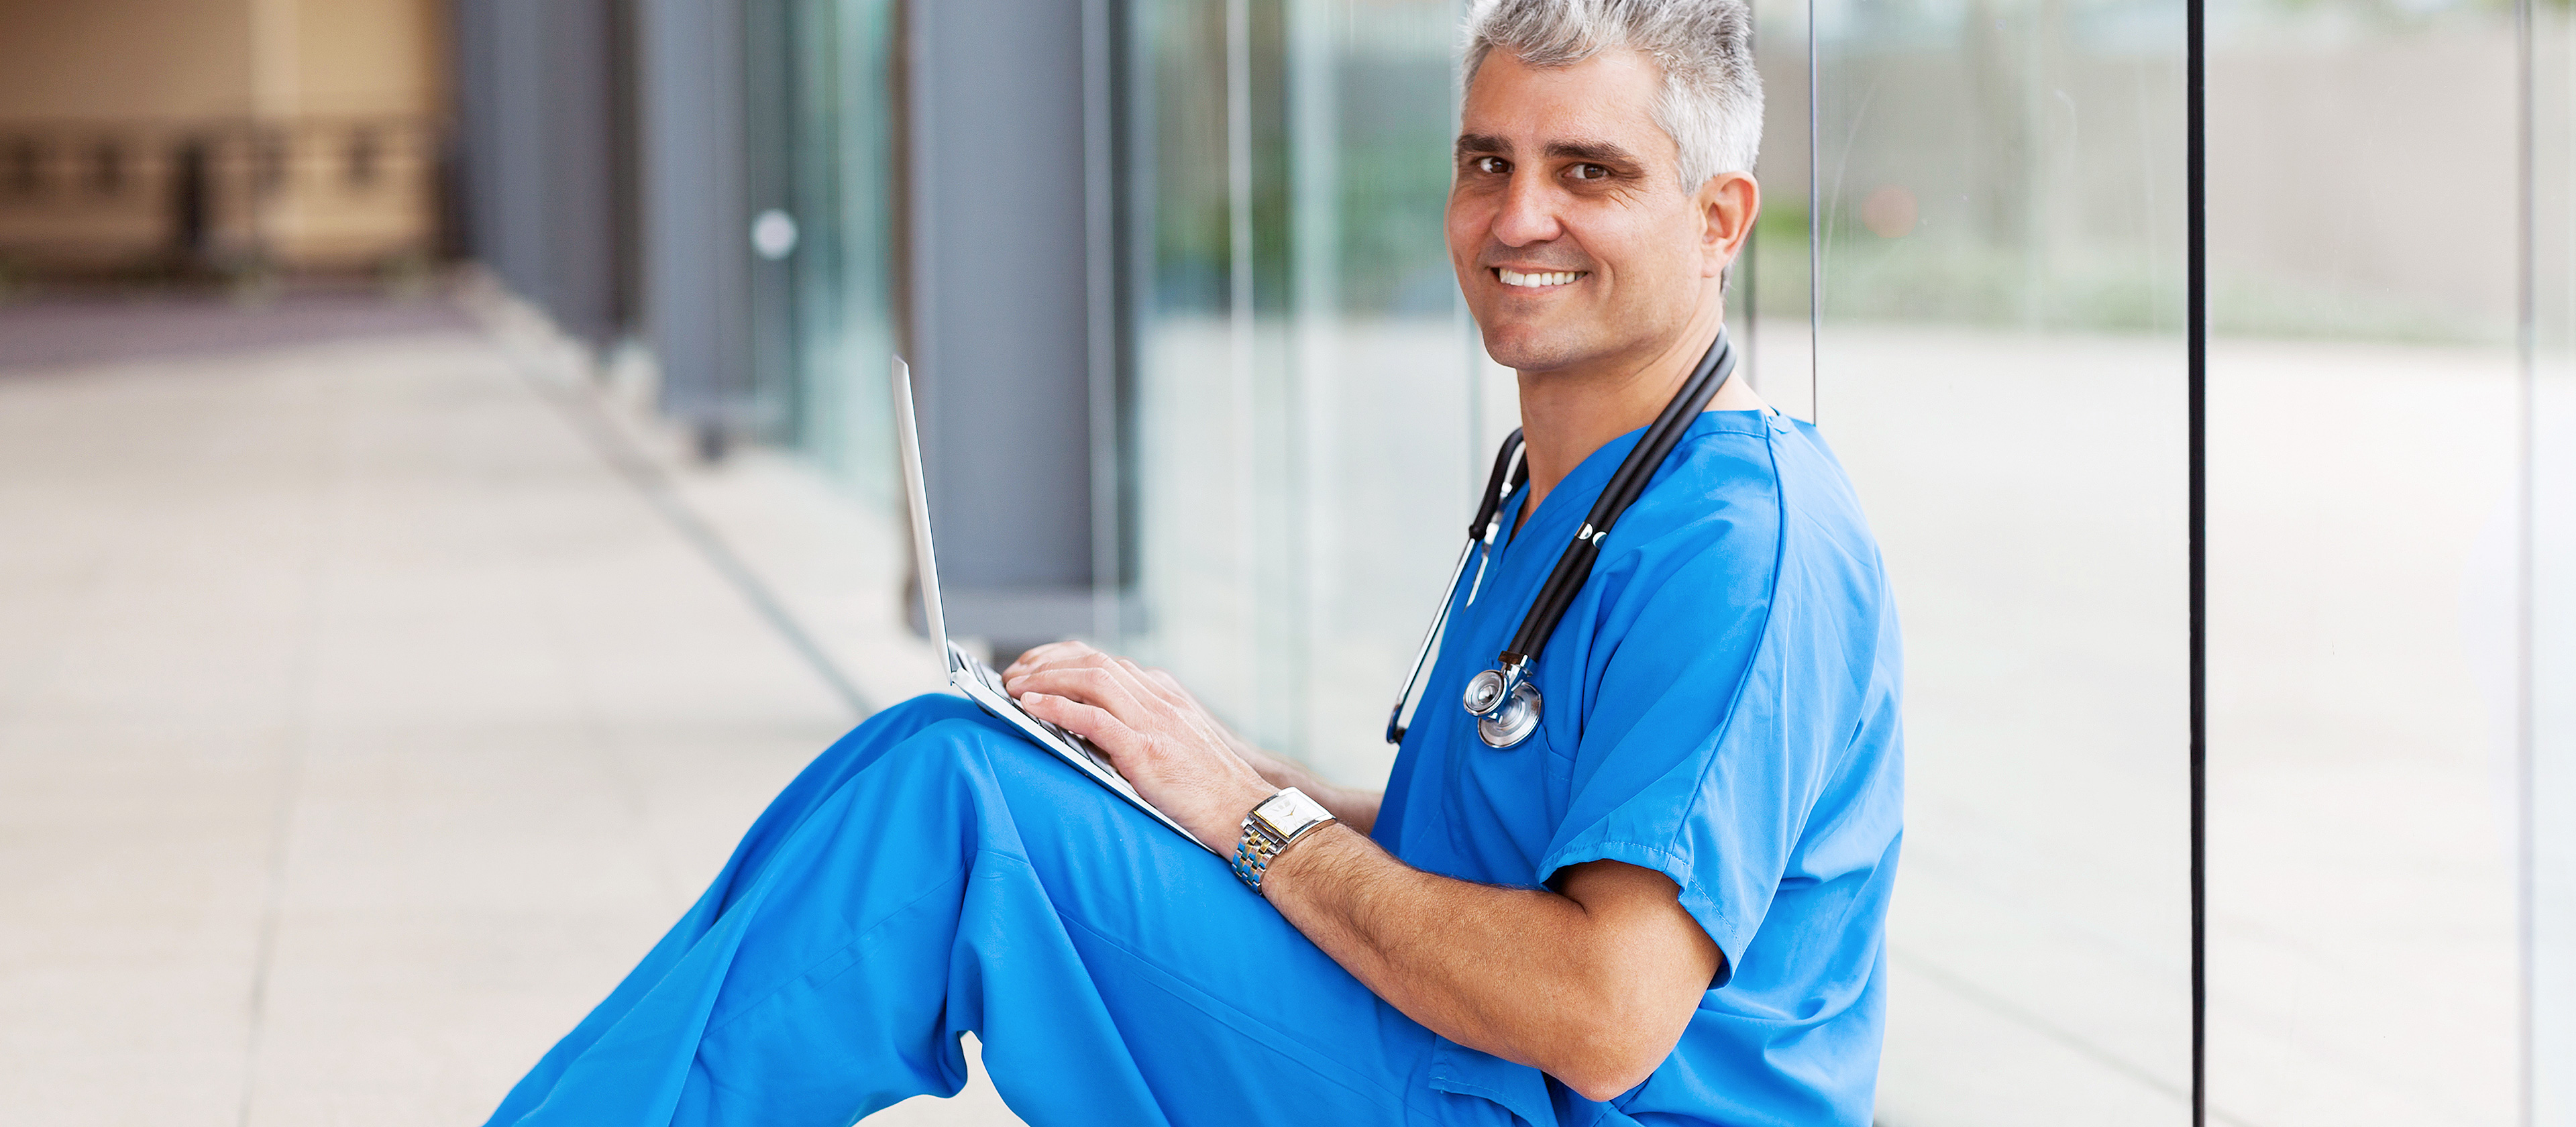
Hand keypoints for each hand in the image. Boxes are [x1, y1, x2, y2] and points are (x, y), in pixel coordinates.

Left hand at [1001, 641, 1275, 852]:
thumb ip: (1143, 728)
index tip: (1033, 668)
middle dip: (1046, 663)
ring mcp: (1155, 721)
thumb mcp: (1177, 745)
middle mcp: (1159, 699)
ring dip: (1045, 680)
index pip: (1105, 660)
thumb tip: (1090, 729)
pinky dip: (1057, 708)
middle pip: (1093, 661)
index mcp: (1166, 694)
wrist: (1246, 812)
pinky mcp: (1148, 750)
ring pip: (1092, 679)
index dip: (1063, 659)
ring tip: (1013, 689)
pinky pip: (1095, 718)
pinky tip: (1030, 708)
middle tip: (1012, 675)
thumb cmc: (1210, 789)